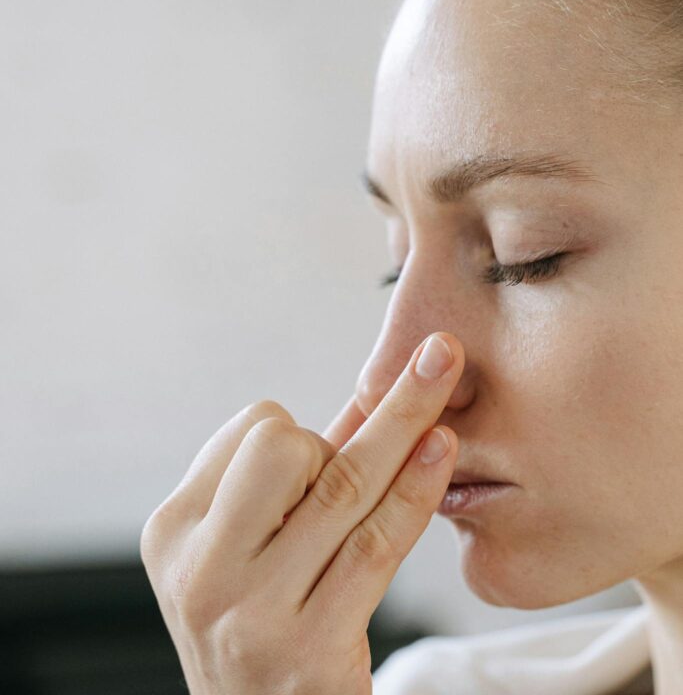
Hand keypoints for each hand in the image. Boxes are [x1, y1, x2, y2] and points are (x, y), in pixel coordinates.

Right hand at [140, 332, 462, 694]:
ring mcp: (253, 612)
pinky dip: (415, 488)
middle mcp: (201, 569)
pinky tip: (441, 447)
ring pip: (343, 488)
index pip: (250, 431)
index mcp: (174, 531)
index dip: (301, 433)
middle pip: (283, 448)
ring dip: (403, 420)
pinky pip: (376, 546)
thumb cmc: (266, 624)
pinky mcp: (311, 649)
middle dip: (337, 438)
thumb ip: (300, 475)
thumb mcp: (255, 548)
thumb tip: (372, 392)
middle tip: (360, 468)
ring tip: (444, 366)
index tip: (320, 467)